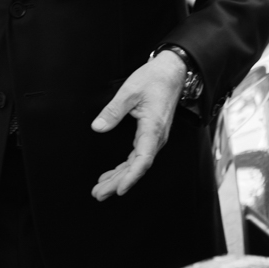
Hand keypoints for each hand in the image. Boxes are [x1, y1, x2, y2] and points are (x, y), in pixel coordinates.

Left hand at [89, 50, 188, 200]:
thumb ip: (113, 110)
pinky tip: (111, 175)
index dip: (130, 177)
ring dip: (118, 178)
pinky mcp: (150, 135)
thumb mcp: (129, 92)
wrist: (172, 72)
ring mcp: (153, 138)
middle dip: (117, 182)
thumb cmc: (153, 80)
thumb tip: (97, 127)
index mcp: (152, 129)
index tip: (119, 190)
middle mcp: (156, 138)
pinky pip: (137, 157)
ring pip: (136, 164)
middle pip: (136, 167)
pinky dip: (123, 168)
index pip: (142, 160)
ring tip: (100, 190)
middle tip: (98, 195)